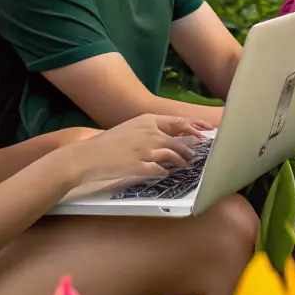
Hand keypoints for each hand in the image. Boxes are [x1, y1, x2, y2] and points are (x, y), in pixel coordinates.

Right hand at [61, 114, 209, 187]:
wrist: (89, 156)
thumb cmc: (108, 143)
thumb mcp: (130, 128)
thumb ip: (149, 131)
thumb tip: (169, 138)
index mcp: (146, 120)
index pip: (178, 122)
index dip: (194, 127)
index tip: (206, 131)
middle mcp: (149, 133)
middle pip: (178, 141)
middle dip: (189, 149)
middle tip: (196, 156)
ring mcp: (146, 150)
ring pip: (172, 156)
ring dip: (181, 162)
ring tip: (185, 166)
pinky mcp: (141, 166)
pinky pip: (160, 170)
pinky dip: (165, 172)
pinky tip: (165, 174)